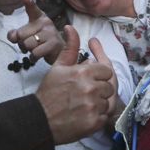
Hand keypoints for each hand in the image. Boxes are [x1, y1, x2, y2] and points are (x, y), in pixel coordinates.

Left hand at [6, 0, 62, 63]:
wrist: (59, 52)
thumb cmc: (41, 42)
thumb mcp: (27, 35)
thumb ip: (16, 34)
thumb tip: (13, 36)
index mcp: (39, 18)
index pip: (33, 9)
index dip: (29, 3)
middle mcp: (46, 22)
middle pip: (21, 35)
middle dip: (22, 43)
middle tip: (31, 44)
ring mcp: (51, 32)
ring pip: (27, 44)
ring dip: (28, 51)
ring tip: (36, 49)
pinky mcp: (54, 44)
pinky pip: (35, 53)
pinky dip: (33, 58)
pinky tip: (39, 56)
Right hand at [36, 26, 115, 144]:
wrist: (39, 120)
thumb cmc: (49, 92)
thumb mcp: (58, 67)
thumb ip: (69, 48)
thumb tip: (70, 27)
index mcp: (83, 72)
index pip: (107, 70)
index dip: (100, 75)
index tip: (92, 80)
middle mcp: (90, 88)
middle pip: (109, 87)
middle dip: (100, 89)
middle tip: (85, 94)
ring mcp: (92, 106)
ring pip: (108, 102)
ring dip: (99, 103)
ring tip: (83, 104)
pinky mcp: (93, 122)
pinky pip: (104, 117)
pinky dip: (97, 116)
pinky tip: (84, 114)